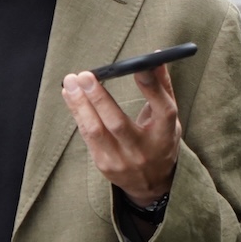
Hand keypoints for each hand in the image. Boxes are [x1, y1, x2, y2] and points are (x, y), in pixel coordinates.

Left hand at [62, 63, 181, 203]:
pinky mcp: (104, 164)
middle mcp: (144, 150)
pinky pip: (87, 136)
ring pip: (96, 131)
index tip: (138, 65)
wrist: (152, 184)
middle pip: (118, 123)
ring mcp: (122, 160)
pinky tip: (70, 96)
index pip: (163, 110)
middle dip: (99, 97)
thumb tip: (155, 57)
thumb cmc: (161, 141)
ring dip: (79, 105)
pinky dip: (77, 113)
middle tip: (85, 75)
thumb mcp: (170, 118)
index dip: (151, 86)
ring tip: (70, 82)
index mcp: (166, 134)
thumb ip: (162, 87)